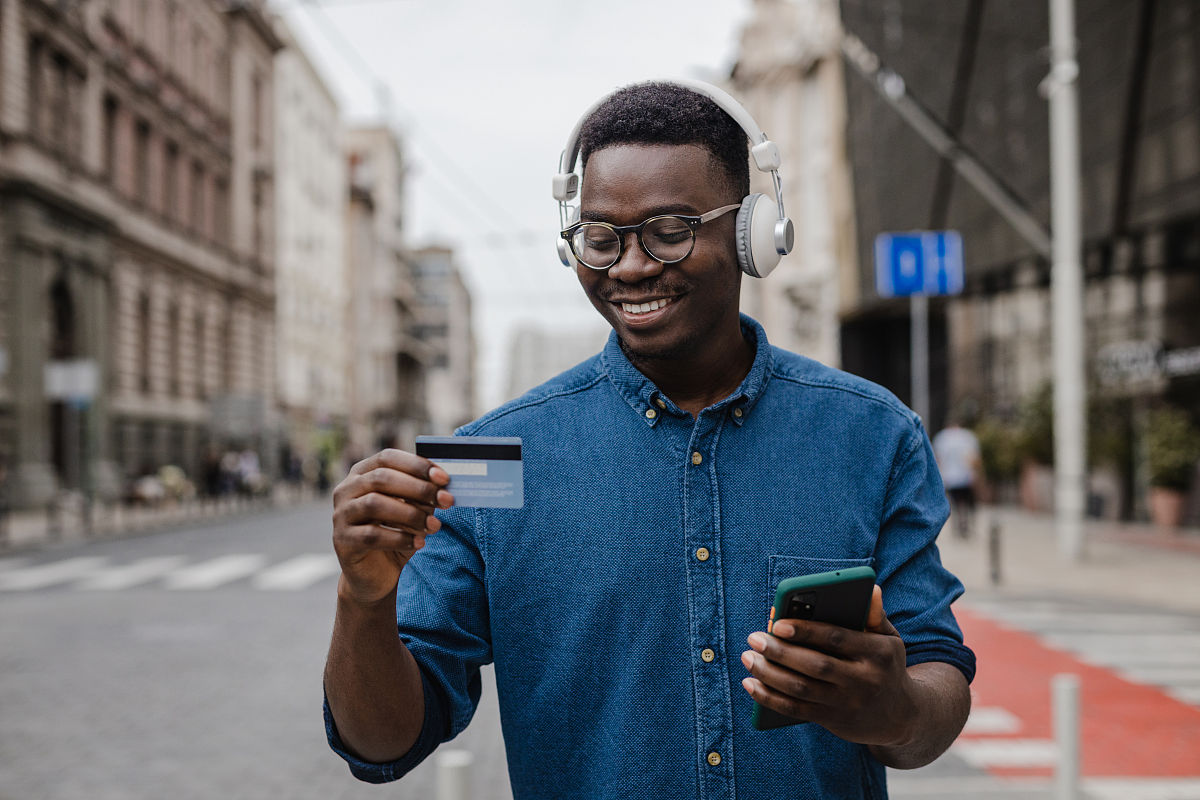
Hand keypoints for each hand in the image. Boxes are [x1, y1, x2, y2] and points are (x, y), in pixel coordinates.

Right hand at [331, 449, 453, 604]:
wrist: (375, 575)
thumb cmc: (396, 534)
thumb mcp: (412, 510)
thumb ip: (422, 495)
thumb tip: (442, 487)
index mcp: (362, 473)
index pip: (387, 458)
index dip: (416, 465)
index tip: (443, 478)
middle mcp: (346, 489)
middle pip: (381, 478)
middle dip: (418, 488)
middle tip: (446, 501)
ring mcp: (340, 515)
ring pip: (375, 504)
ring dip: (410, 514)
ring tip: (434, 525)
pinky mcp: (342, 541)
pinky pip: (371, 534)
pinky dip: (400, 538)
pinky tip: (419, 543)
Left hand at [740, 586, 917, 746]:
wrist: (902, 717)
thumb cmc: (886, 666)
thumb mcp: (889, 640)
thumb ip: (875, 616)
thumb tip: (871, 588)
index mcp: (878, 653)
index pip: (837, 639)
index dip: (806, 631)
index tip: (777, 622)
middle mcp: (864, 680)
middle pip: (815, 665)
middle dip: (780, 651)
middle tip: (754, 638)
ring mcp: (848, 704)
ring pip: (801, 689)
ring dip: (769, 674)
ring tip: (747, 658)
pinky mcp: (833, 721)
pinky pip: (795, 710)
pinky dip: (770, 698)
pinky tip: (751, 684)